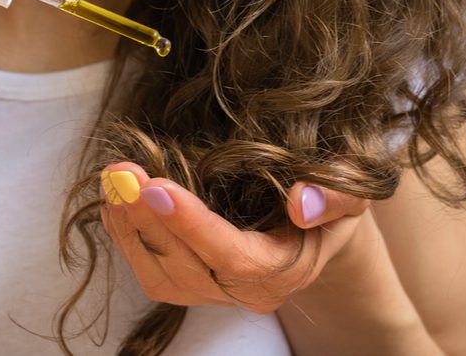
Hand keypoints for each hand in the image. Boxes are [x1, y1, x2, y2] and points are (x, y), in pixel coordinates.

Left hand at [99, 162, 369, 311]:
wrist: (315, 226)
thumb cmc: (331, 202)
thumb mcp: (353, 191)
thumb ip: (337, 196)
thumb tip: (301, 201)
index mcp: (285, 271)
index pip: (233, 258)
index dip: (191, 225)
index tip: (156, 187)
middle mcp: (246, 292)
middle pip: (186, 268)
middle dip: (147, 220)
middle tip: (121, 172)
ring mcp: (214, 293)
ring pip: (159, 276)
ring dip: (128, 228)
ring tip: (112, 181)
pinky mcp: (189, 283)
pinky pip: (149, 269)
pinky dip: (125, 235)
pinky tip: (114, 201)